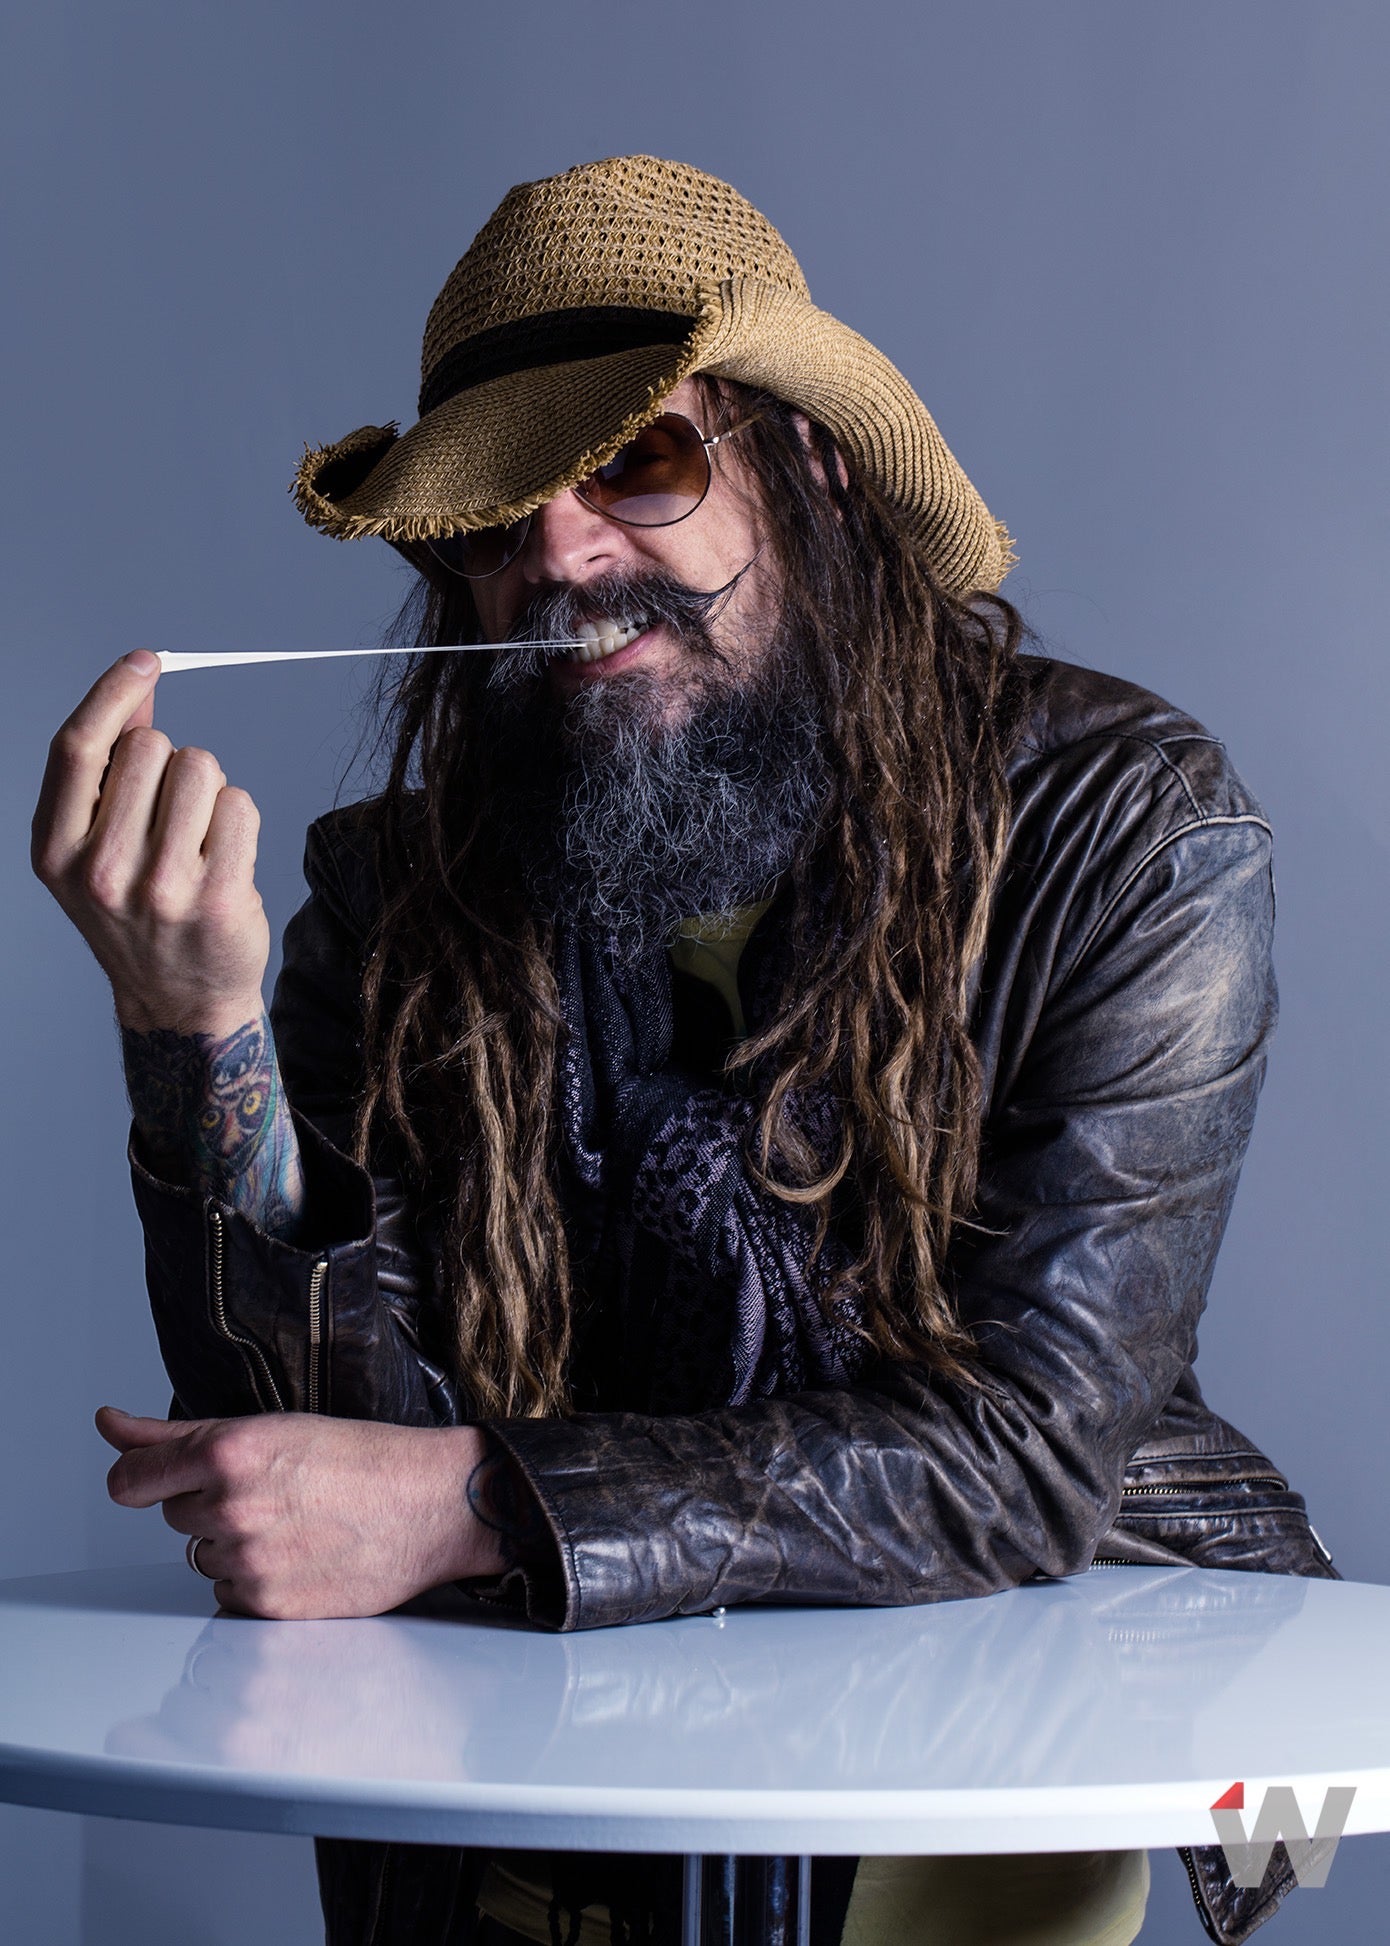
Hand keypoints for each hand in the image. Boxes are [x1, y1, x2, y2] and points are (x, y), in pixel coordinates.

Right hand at [31, 651, 267, 1034]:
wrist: (179, 1000)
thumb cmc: (137, 913)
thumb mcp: (95, 848)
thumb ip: (107, 770)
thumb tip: (137, 690)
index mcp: (55, 851)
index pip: (78, 747)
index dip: (113, 691)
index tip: (146, 662)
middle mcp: (100, 870)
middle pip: (150, 747)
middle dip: (169, 761)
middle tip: (170, 815)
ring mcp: (161, 887)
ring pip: (201, 768)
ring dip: (207, 790)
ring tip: (196, 839)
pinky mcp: (219, 896)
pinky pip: (240, 804)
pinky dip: (238, 818)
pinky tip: (224, 858)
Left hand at [97, 1407, 523, 1618]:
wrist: (431, 1504)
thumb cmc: (362, 1458)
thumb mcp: (269, 1427)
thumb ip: (175, 1434)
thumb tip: (109, 1423)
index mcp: (229, 1452)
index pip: (131, 1479)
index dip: (140, 1477)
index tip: (151, 1478)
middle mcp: (231, 1508)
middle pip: (175, 1515)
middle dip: (210, 1503)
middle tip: (273, 1490)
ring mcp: (248, 1561)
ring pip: (202, 1556)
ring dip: (233, 1544)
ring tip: (294, 1523)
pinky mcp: (267, 1606)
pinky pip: (228, 1595)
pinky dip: (255, 1581)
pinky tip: (300, 1556)